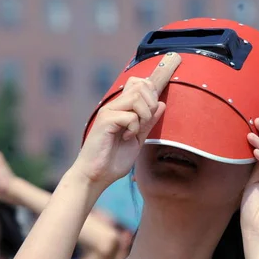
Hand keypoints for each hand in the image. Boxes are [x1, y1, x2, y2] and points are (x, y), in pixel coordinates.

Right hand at [71, 53, 181, 188]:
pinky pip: (130, 115)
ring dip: (144, 115)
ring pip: (136, 96)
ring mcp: (108, 111)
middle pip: (140, 85)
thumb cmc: (113, 160)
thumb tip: (162, 104)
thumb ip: (148, 122)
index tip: (151, 113)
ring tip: (136, 131)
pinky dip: (134, 127)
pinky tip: (125, 138)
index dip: (151, 93)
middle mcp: (114, 105)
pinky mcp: (105, 121)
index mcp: (121, 108)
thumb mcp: (138, 138)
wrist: (96, 175)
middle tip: (145, 122)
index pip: (138, 83)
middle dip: (151, 103)